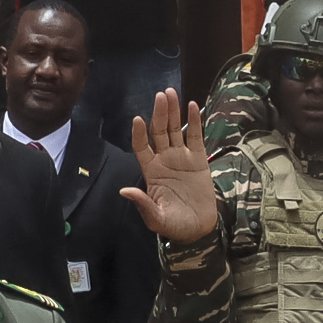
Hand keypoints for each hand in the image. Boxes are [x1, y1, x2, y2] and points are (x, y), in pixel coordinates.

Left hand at [118, 89, 218, 240]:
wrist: (198, 228)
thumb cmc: (174, 225)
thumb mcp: (157, 218)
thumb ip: (142, 204)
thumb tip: (124, 191)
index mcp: (151, 171)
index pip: (141, 147)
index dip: (139, 134)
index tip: (138, 119)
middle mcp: (164, 160)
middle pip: (159, 131)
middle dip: (159, 113)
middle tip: (161, 95)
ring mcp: (181, 157)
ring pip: (175, 129)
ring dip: (173, 112)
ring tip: (171, 93)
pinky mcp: (198, 159)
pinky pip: (195, 136)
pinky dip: (194, 121)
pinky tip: (193, 106)